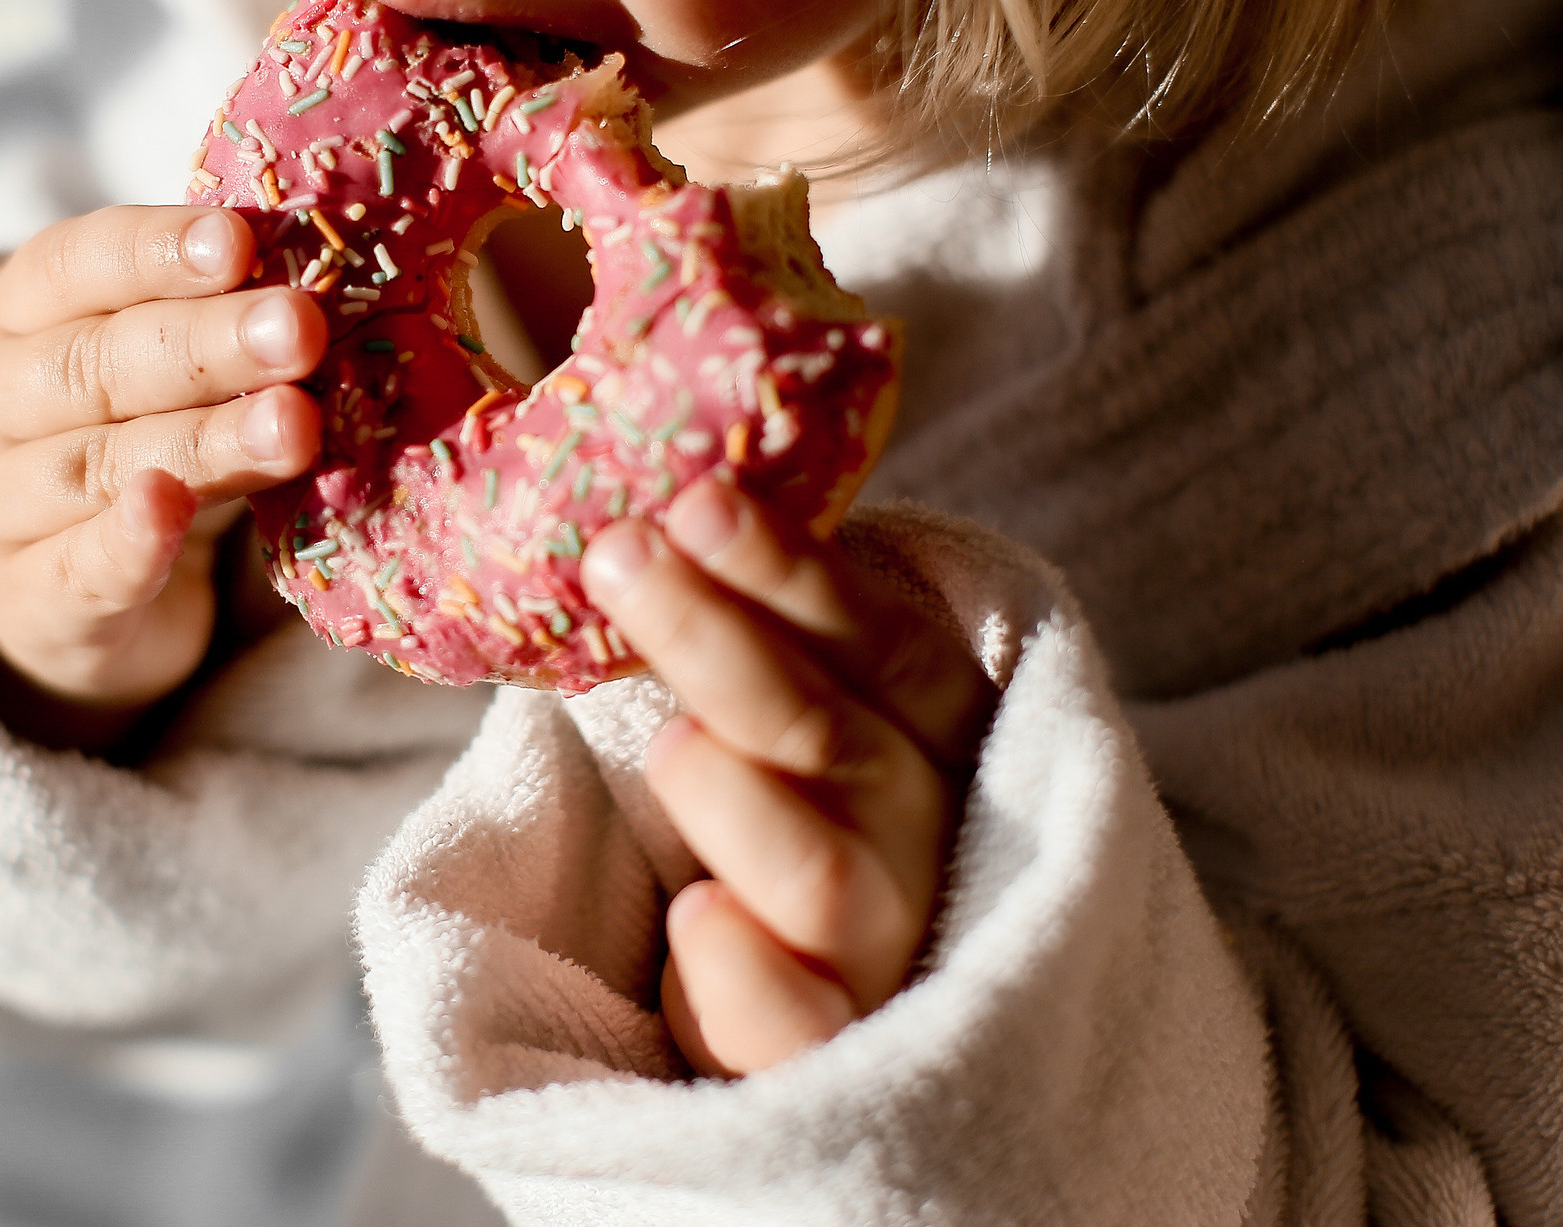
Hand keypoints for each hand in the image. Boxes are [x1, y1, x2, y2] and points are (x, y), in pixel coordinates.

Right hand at [0, 205, 324, 750]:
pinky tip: (170, 509)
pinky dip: (129, 541)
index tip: (240, 239)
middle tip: (301, 328)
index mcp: (10, 316)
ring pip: (101, 464)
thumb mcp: (145, 368)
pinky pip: (80, 569)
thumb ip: (207, 317)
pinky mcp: (27, 602)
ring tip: (295, 424)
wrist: (57, 599)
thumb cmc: (122, 440)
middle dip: (208, 343)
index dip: (156, 251)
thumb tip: (321, 271)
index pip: (72, 264)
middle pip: (96, 363)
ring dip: (204, 442)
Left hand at [579, 480, 996, 1077]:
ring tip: (664, 744)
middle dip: (723, 642)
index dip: (796, 573)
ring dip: (735, 798)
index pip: (890, 648)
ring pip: (825, 872)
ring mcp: (885, 966)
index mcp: (942, 749)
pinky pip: (792, 1023)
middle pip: (840, 740)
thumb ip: (762, 648)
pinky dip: (741, 968)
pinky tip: (693, 915)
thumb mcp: (792, 738)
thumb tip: (651, 524)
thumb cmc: (787, 844)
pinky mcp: (821, 1064)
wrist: (820, 1045)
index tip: (696, 498)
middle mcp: (931, 850)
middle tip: (621, 558)